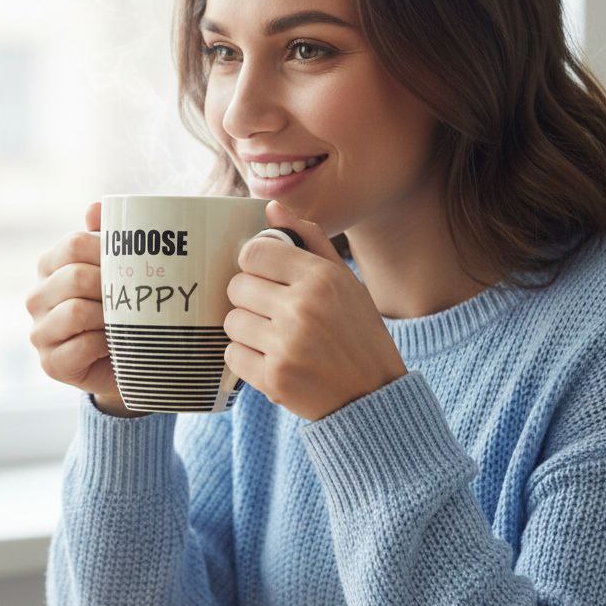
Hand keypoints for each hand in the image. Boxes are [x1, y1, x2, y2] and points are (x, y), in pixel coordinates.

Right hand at [25, 202, 144, 417]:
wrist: (129, 360)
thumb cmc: (123, 308)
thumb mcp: (119, 270)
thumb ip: (108, 237)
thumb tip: (96, 207)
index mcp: (50, 265)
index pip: (73, 244)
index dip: (108, 251)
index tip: (136, 262)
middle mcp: (36, 297)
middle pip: (75, 277)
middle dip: (111, 286)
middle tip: (136, 295)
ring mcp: (39, 331)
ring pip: (75, 311)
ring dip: (109, 317)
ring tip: (127, 321)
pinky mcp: (50, 363)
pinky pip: (80, 346)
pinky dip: (104, 344)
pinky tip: (115, 345)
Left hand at [223, 200, 407, 421]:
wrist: (373, 397)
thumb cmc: (357, 333)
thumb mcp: (345, 281)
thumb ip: (309, 240)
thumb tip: (270, 208)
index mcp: (320, 279)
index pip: (254, 253)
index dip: (255, 264)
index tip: (266, 277)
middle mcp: (302, 309)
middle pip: (236, 287)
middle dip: (249, 298)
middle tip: (273, 312)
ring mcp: (286, 346)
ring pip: (232, 321)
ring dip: (247, 329)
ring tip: (274, 338)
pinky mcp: (273, 379)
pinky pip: (232, 355)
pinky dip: (246, 358)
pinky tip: (272, 360)